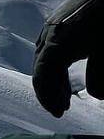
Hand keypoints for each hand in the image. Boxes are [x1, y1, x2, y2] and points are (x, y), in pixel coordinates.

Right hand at [32, 0, 103, 117]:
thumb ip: (99, 76)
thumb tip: (96, 95)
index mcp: (56, 43)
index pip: (42, 76)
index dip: (48, 97)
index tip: (59, 113)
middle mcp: (48, 35)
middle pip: (40, 70)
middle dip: (50, 92)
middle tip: (62, 110)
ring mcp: (52, 28)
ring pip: (44, 60)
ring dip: (53, 81)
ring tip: (65, 98)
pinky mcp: (59, 25)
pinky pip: (50, 50)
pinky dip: (56, 68)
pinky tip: (66, 76)